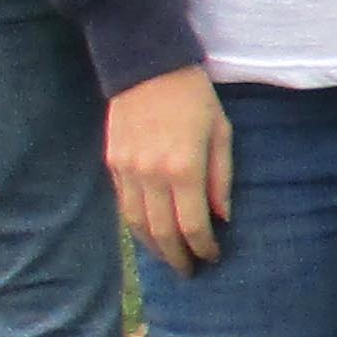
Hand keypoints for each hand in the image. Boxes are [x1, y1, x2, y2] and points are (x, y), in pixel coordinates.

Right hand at [107, 66, 230, 272]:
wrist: (146, 66)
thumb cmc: (194, 97)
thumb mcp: (221, 132)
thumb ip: (222, 178)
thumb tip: (223, 217)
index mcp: (184, 167)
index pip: (192, 224)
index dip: (203, 247)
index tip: (213, 258)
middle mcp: (151, 174)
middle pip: (162, 233)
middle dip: (178, 257)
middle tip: (190, 270)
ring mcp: (127, 170)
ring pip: (137, 224)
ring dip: (154, 248)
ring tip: (170, 258)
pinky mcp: (112, 164)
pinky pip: (124, 206)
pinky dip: (137, 226)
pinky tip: (150, 234)